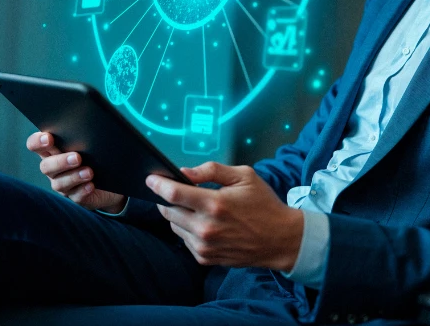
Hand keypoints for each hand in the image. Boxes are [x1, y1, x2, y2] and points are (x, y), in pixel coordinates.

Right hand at [27, 131, 125, 212]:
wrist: (112, 179)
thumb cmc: (97, 154)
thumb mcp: (90, 142)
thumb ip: (84, 134)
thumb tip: (92, 123)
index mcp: (53, 150)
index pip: (35, 144)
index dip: (37, 142)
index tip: (49, 138)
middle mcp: (54, 168)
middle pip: (46, 166)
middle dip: (60, 162)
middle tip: (77, 157)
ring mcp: (63, 184)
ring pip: (59, 183)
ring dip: (74, 177)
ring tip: (89, 172)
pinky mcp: (76, 197)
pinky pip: (75, 197)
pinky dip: (83, 191)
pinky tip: (91, 185)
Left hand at [148, 162, 302, 270]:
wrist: (280, 239)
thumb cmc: (263, 204)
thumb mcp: (244, 176)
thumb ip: (211, 170)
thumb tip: (184, 172)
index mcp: (215, 204)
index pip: (174, 194)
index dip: (157, 184)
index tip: (150, 179)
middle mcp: (206, 228)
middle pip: (168, 211)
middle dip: (168, 199)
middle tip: (177, 191)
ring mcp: (204, 246)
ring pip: (174, 226)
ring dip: (178, 214)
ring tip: (196, 207)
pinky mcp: (205, 258)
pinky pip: (184, 240)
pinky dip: (187, 229)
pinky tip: (204, 223)